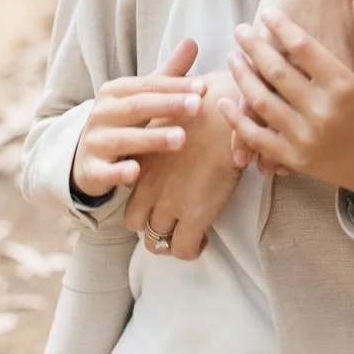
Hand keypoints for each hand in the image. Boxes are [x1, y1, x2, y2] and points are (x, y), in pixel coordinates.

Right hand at [71, 38, 204, 198]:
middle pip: (137, 107)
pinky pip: (104, 172)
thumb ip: (168, 74)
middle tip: (197, 106)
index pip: (148, 86)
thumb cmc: (125, 122)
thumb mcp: (143, 97)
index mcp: (115, 91)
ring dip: (152, 138)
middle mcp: (102, 113)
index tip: (202, 88)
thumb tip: (192, 41)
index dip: (175, 86)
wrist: (86, 157)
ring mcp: (94, 141)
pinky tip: (136, 173)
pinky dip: (118, 173)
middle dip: (168, 105)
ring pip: (123, 139)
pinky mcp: (90, 170)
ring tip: (181, 138)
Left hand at [123, 67, 244, 259]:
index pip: (131, 193)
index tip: (164, 199)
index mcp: (143, 162)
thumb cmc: (207, 104)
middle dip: (152, 226)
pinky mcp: (193, 215)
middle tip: (174, 222)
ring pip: (156, 240)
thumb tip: (180, 137)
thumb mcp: (175, 117)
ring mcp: (168, 203)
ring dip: (171, 240)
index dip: (145, 200)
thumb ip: (169, 133)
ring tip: (191, 234)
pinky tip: (203, 239)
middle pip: (136, 222)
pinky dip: (191, 249)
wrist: (222, 112)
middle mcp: (148, 186)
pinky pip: (182, 249)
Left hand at [236, 0, 353, 172]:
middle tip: (239, 30)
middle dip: (254, 47)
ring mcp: (307, 137)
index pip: (304, 48)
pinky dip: (238, 121)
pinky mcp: (296, 158)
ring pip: (263, 103)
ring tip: (232, 56)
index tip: (267, 14)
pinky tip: (225, 101)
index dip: (282, 28)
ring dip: (242, 77)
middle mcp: (323, 111)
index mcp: (344, 85)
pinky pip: (259, 138)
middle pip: (277, 72)